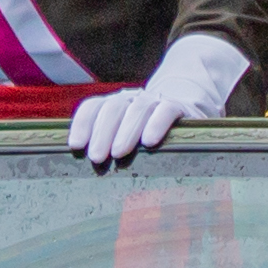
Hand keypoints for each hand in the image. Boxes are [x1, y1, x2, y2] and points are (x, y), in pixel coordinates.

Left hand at [69, 34, 249, 168]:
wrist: (192, 103)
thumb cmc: (151, 129)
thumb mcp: (128, 134)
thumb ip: (110, 144)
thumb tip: (86, 168)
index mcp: (115, 104)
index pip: (93, 107)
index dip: (82, 124)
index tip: (75, 146)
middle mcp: (132, 99)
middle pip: (113, 108)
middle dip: (102, 133)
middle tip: (96, 157)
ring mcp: (155, 100)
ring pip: (138, 109)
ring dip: (126, 131)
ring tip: (118, 153)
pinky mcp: (179, 106)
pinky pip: (166, 111)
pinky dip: (156, 124)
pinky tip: (149, 141)